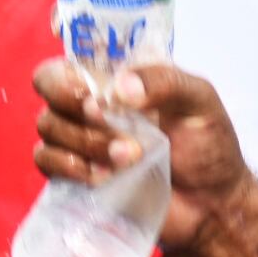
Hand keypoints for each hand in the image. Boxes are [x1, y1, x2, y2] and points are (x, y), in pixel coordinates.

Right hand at [32, 57, 257, 254]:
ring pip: (49, 125)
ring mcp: (80, 139)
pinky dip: (71, 166)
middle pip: (48, 85)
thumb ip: (164, 82)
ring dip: (88, 141)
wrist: (211, 206)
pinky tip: (104, 176)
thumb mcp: (199, 102)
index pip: (72, 50)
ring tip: (131, 157)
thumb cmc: (208, 148)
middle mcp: (92, 104)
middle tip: (107, 118)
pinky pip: (46, 160)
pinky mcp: (76, 175)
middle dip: (74, 102)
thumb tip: (120, 89)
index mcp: (117, 77)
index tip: (79, 69)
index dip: (64, 50)